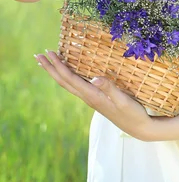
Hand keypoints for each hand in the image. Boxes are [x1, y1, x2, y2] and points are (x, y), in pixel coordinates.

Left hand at [34, 50, 153, 140]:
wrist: (137, 128)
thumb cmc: (132, 112)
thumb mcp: (123, 100)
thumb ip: (110, 88)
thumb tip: (94, 78)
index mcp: (92, 95)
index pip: (70, 78)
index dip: (58, 65)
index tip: (49, 53)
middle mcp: (87, 97)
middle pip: (63, 81)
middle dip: (50, 69)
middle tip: (38, 56)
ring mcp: (90, 98)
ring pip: (67, 84)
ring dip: (56, 73)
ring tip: (47, 63)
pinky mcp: (95, 98)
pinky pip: (75, 86)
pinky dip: (67, 77)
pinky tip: (69, 73)